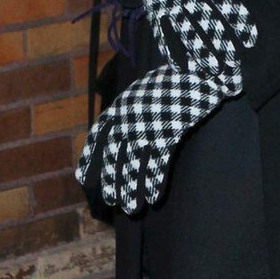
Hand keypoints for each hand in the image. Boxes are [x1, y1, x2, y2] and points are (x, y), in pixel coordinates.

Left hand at [76, 62, 228, 214]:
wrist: (197, 70)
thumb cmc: (173, 79)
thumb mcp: (143, 90)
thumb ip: (132, 108)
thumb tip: (124, 126)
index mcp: (119, 107)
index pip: (98, 135)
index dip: (89, 158)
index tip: (82, 178)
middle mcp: (128, 119)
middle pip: (114, 155)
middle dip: (112, 180)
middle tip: (112, 200)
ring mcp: (146, 128)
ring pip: (133, 164)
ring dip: (131, 188)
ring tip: (131, 208)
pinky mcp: (167, 134)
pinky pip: (157, 163)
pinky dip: (154, 182)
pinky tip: (153, 198)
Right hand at [112, 0, 258, 90]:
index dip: (238, 20)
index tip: (251, 40)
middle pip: (205, 18)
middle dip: (220, 41)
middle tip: (235, 62)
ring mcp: (167, 1)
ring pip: (185, 30)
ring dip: (199, 51)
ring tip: (213, 70)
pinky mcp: (154, 11)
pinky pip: (163, 33)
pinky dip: (172, 51)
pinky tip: (183, 68)